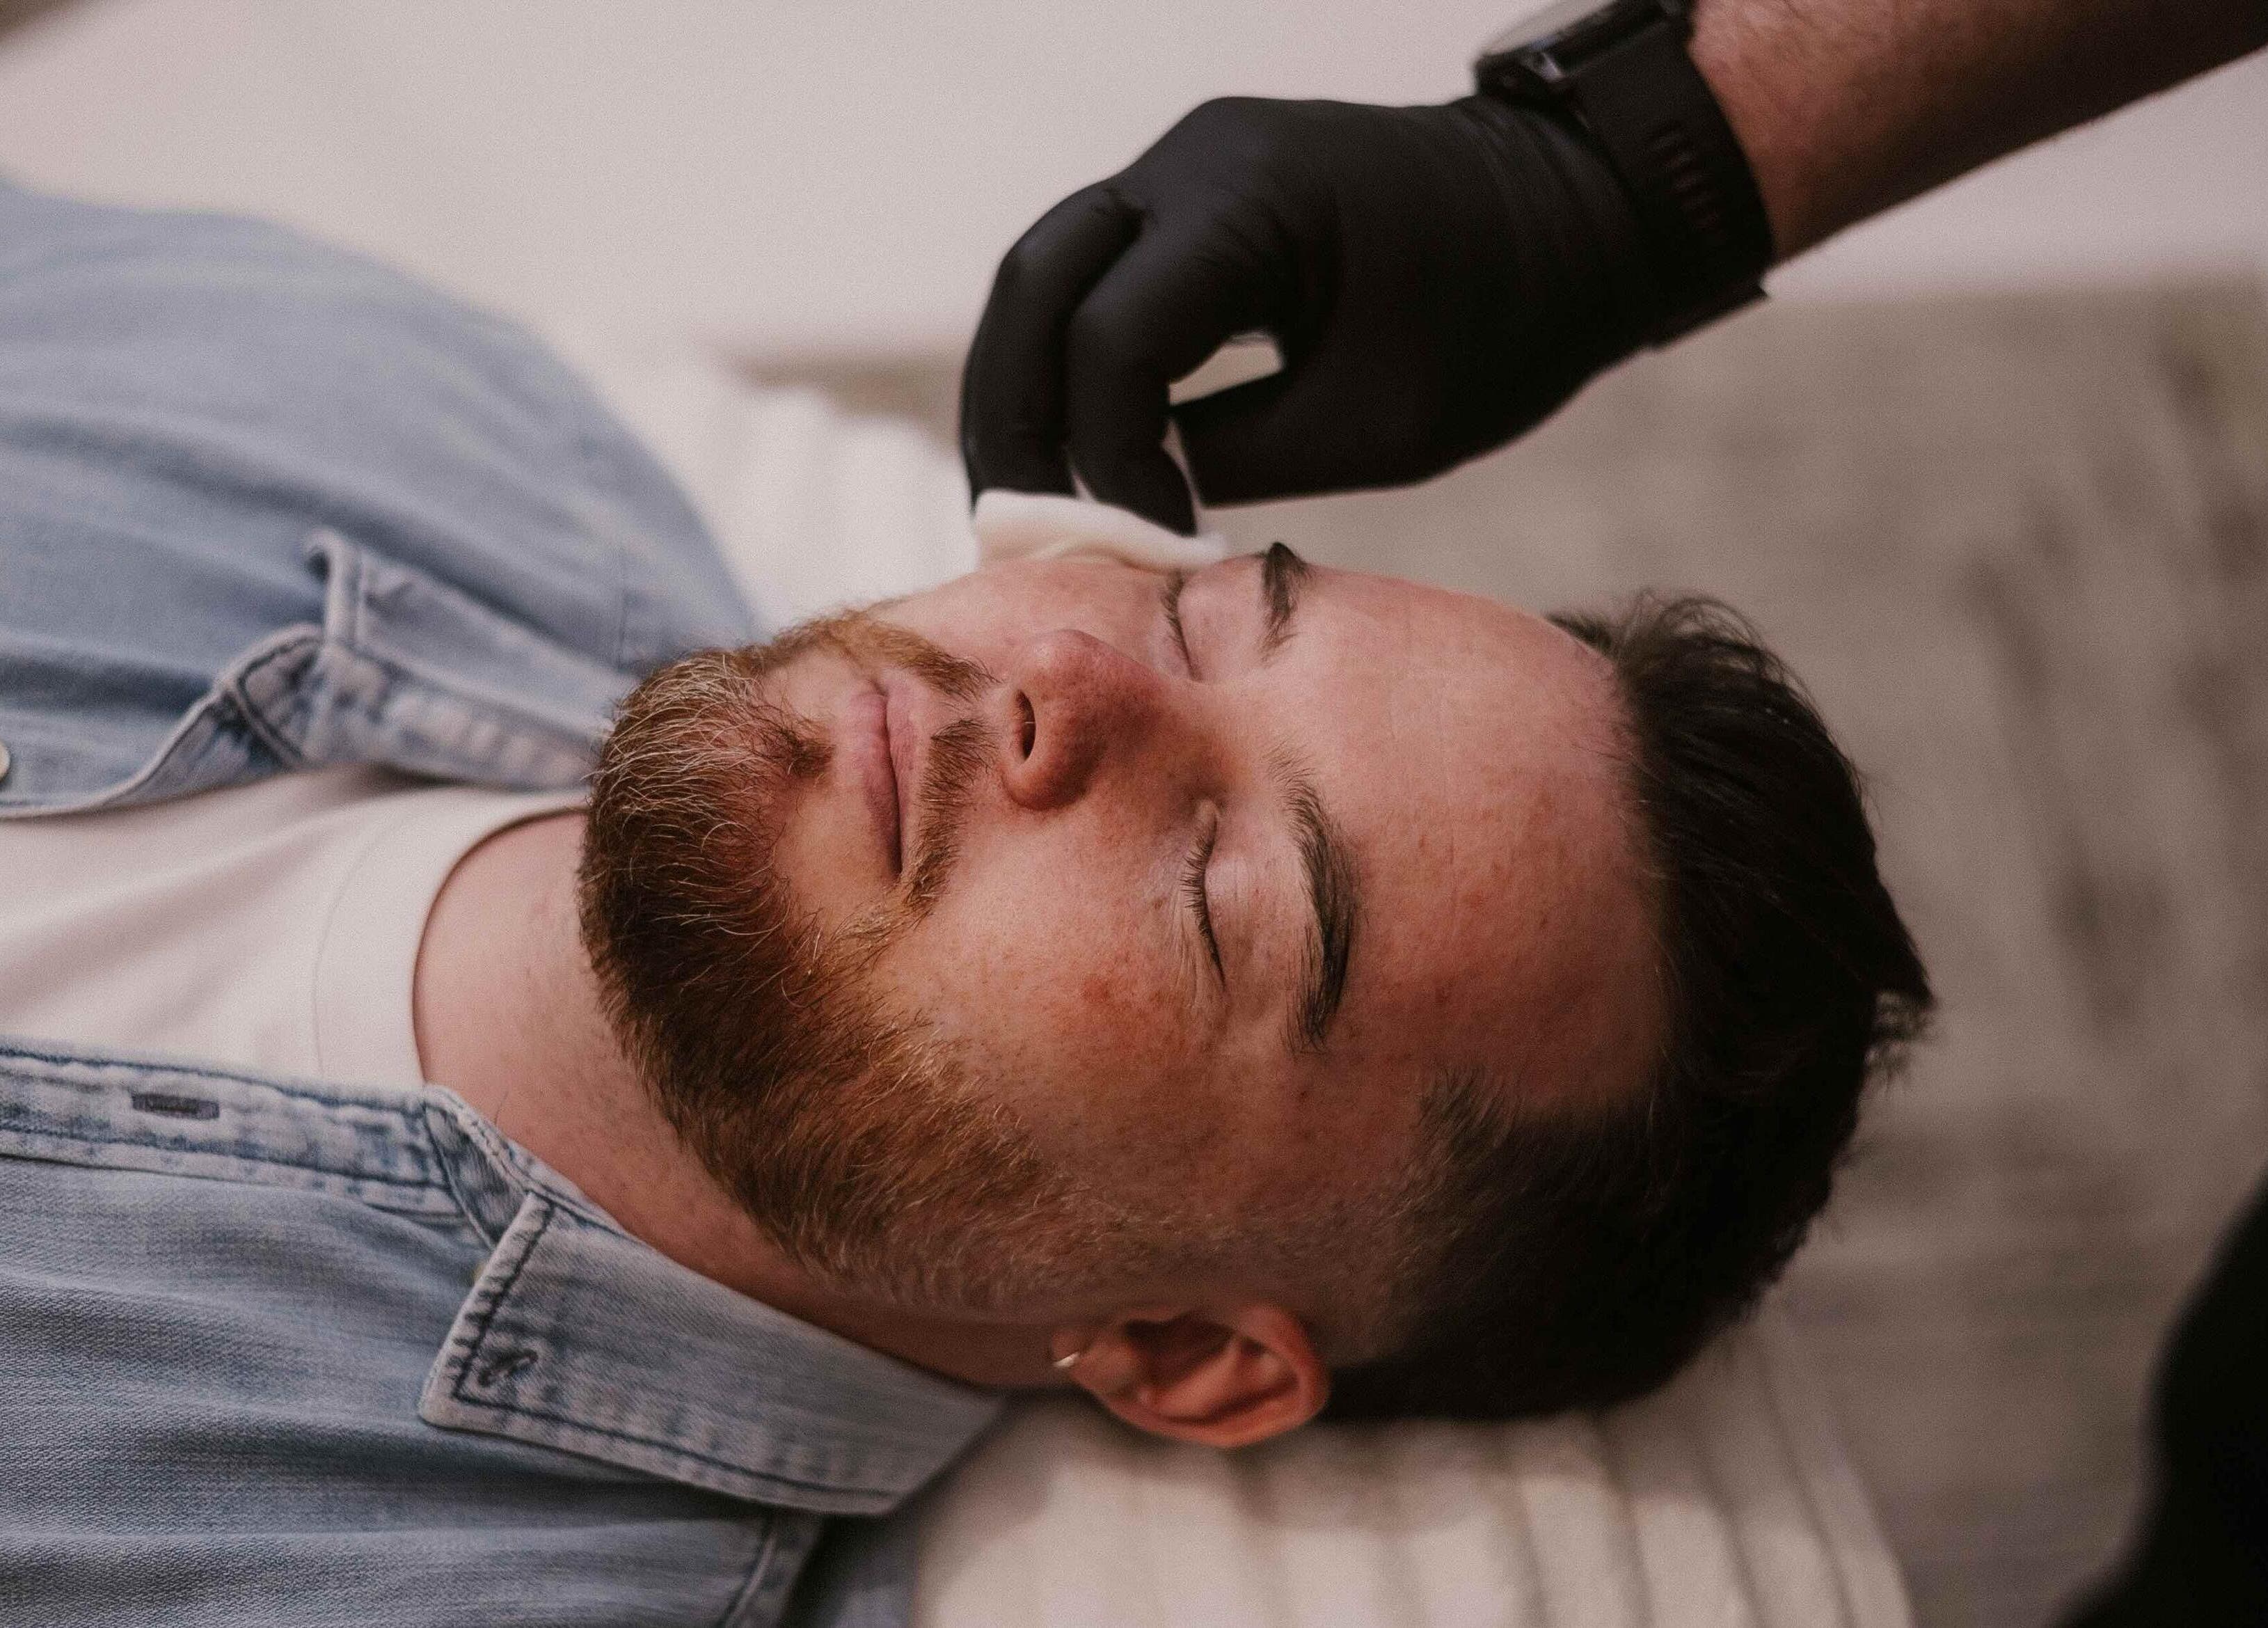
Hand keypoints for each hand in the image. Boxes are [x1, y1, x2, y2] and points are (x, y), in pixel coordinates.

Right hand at [960, 94, 1656, 533]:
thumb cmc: (1502, 319)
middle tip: (1010, 528)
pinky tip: (1074, 443)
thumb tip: (1125, 510)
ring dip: (1022, 386)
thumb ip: (1236, 458)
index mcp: (1249, 197)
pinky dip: (1067, 358)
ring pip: (1043, 274)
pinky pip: (1093, 273)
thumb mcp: (1377, 422)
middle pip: (1035, 286)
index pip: (1112, 338)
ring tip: (1024, 495)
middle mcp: (1192, 158)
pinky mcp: (1195, 197)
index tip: (1142, 538)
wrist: (1573, 215)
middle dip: (1011, 417)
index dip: (1103, 457)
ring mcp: (1186, 166)